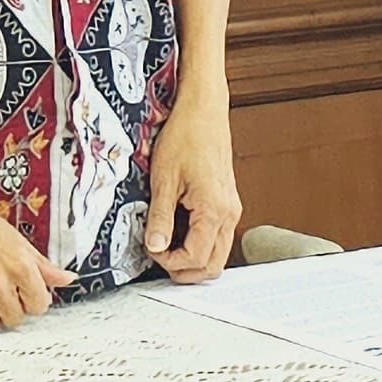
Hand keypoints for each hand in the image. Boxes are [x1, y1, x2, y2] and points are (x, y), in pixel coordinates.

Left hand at [147, 79, 242, 282]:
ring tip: (166, 243)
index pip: (196, 258)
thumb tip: (155, 246)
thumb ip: (160, 217)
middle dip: (185, 271)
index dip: (170, 262)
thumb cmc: (186, 136)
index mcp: (214, 210)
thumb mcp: (164, 179)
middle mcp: (229, 214)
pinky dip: (198, 242)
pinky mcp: (227, 203)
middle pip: (213, 266)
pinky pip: (217, 236)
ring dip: (192, 258)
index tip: (151, 249)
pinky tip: (177, 228)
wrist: (203, 110)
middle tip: (159, 257)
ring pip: (217, 253)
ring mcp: (231, 209)